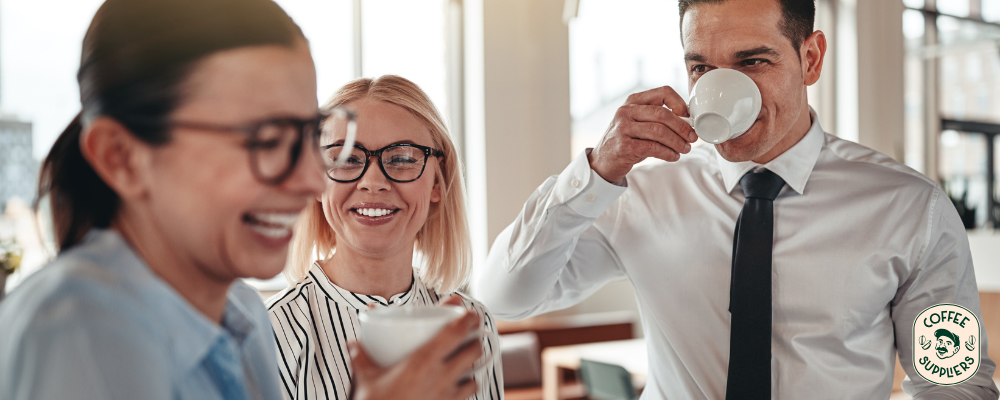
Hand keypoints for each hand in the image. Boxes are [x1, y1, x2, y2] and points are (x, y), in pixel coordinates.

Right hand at [348, 310, 481, 399]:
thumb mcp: (367, 378)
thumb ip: (361, 358)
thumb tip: (352, 343)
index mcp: (423, 361)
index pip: (455, 333)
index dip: (468, 319)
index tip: (470, 313)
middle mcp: (441, 376)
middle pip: (473, 351)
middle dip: (475, 340)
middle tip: (470, 335)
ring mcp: (447, 394)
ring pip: (475, 373)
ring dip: (474, 364)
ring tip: (466, 358)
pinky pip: (468, 393)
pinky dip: (468, 385)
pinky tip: (460, 383)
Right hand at [588, 86, 698, 182]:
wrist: (603, 161)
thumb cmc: (627, 141)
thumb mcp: (639, 124)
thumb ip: (658, 119)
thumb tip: (688, 123)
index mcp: (633, 101)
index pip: (663, 92)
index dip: (680, 104)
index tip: (689, 117)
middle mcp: (626, 111)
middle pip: (663, 114)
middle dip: (682, 127)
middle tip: (692, 138)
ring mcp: (623, 128)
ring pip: (659, 132)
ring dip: (677, 142)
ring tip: (685, 149)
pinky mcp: (623, 146)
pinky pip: (653, 148)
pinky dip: (668, 153)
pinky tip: (673, 156)